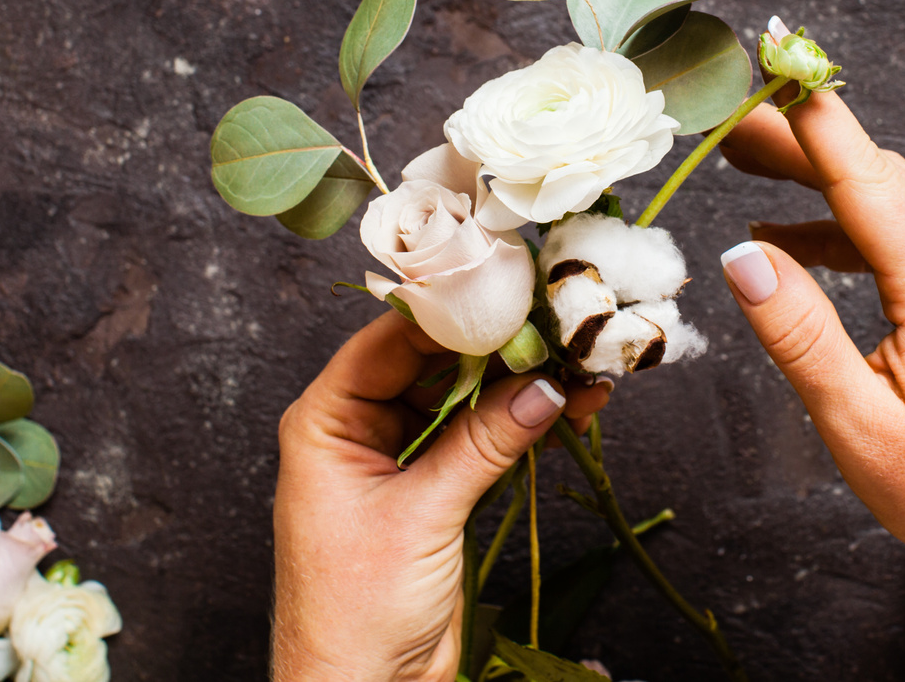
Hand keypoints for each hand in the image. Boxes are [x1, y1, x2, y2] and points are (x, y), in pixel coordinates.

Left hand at [272, 311, 610, 681]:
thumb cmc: (351, 614)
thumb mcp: (420, 517)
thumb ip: (483, 444)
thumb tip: (544, 387)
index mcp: (325, 421)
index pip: (391, 341)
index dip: (451, 313)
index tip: (510, 289)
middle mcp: (359, 430)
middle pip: (435, 363)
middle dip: (498, 345)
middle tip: (558, 320)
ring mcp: (400, 459)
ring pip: (467, 398)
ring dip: (522, 382)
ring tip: (579, 359)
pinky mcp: (436, 489)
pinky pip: (484, 437)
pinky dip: (525, 421)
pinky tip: (572, 402)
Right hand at [718, 90, 904, 681]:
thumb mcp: (852, 422)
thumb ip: (797, 334)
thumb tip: (742, 256)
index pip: (871, 185)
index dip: (818, 122)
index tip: (777, 68)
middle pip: (879, 175)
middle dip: (804, 138)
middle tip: (733, 120)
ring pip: (891, 196)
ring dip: (821, 173)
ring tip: (746, 161)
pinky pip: (898, 232)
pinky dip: (840, 220)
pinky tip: (787, 239)